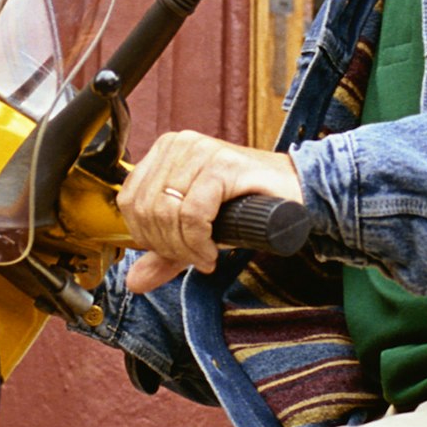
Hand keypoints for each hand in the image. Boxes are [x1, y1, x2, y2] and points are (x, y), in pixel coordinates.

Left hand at [115, 129, 302, 292]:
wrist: (296, 193)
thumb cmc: (247, 205)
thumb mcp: (197, 231)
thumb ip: (165, 254)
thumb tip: (133, 281)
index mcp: (165, 151)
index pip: (129, 201)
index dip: (145, 236)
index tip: (172, 252)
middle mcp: (179, 145)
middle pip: (146, 209)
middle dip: (167, 246)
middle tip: (192, 258)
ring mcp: (200, 151)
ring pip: (167, 212)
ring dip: (184, 247)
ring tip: (204, 255)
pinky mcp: (222, 165)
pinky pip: (193, 213)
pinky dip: (199, 242)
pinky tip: (212, 252)